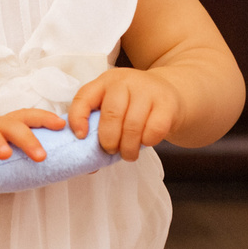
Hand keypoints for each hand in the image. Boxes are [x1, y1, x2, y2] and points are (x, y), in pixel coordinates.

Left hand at [69, 68, 183, 160]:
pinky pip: (154, 129)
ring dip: (128, 147)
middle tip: (111, 150)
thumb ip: (99, 127)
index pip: (84, 97)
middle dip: (108, 140)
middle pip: (111, 115)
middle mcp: (125, 82)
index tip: (81, 137)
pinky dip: (147, 142)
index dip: (78, 119)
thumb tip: (89, 166)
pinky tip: (145, 142)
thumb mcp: (114, 105)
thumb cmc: (134, 105)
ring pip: (132, 125)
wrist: (169, 91)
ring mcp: (147, 90)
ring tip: (128, 154)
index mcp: (104, 82)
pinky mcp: (167, 103)